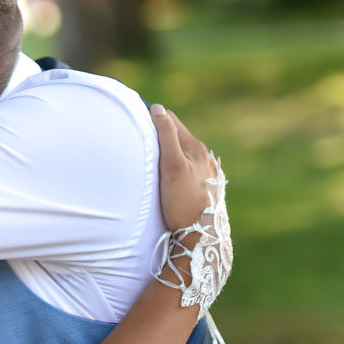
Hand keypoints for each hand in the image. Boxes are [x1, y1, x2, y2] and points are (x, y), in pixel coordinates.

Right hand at [150, 105, 222, 232]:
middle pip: (178, 135)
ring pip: (183, 152)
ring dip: (169, 150)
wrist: (202, 235)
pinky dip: (177, 165)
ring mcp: (207, 172)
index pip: (170, 119)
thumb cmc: (183, 201)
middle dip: (160, 134)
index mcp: (195, 147)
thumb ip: (166, 135)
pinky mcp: (206, 187)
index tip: (136, 125)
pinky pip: (189, 168)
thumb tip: (157, 108)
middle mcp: (205, 157)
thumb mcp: (171, 165)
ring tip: (153, 161)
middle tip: (141, 143)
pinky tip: (171, 178)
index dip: (152, 119)